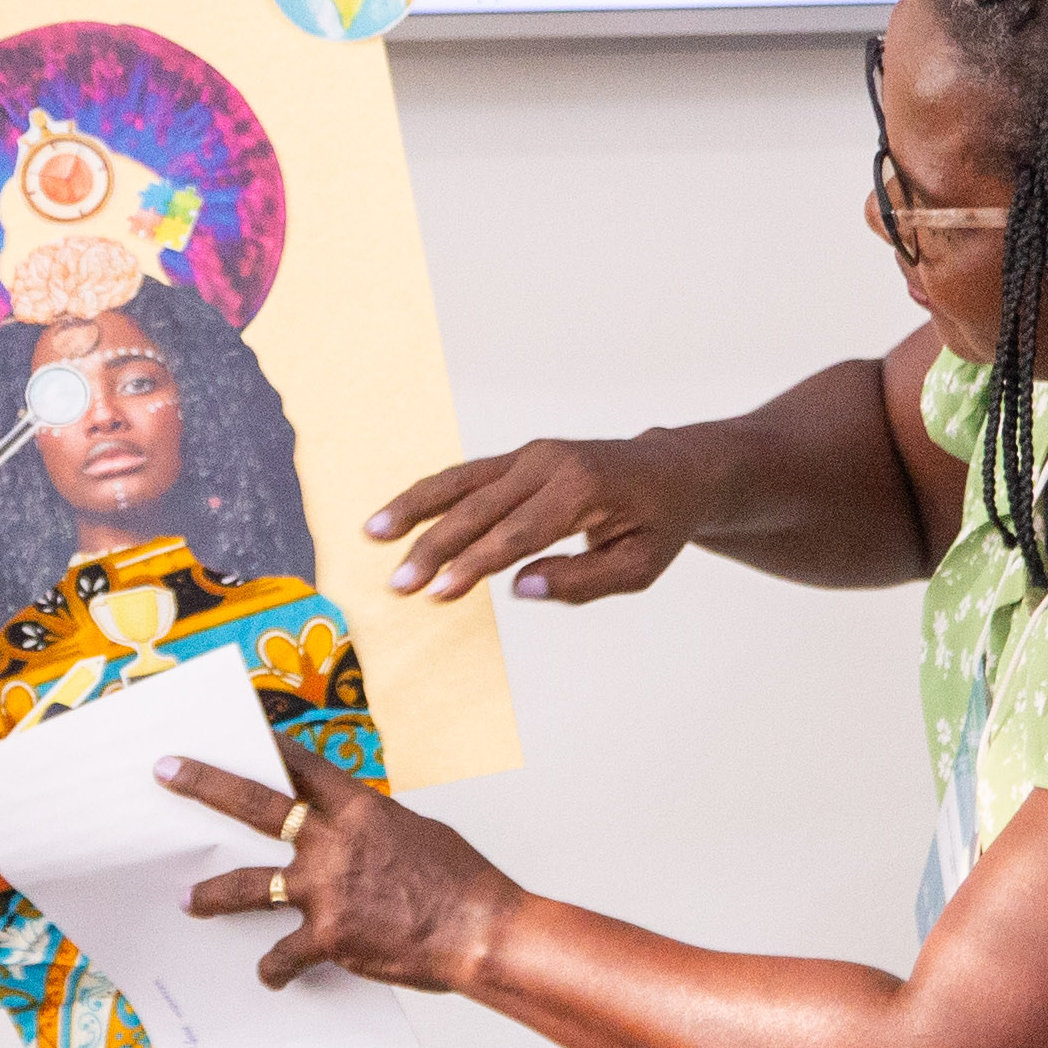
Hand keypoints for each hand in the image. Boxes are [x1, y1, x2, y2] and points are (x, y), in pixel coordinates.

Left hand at [168, 748, 524, 993]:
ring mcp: (327, 889)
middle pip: (255, 805)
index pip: (303, 767)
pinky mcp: (328, 936)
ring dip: (213, 894)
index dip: (267, 747)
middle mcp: (335, 842)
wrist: (481, 932)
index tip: (238, 730)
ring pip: (249, 885)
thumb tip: (350, 840)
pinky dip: (274, 969)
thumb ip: (372, 832)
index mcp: (362, 810)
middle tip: (167, 772)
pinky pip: (284, 955)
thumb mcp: (417, 835)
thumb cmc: (462, 884)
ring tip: (188, 901)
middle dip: (205, 785)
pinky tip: (268, 978)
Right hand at [368, 435, 707, 603]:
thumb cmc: (658, 523)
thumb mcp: (638, 566)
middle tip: (398, 584)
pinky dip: (430, 495)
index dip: (474, 565)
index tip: (438, 593)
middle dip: (435, 546)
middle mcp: (550, 463)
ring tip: (373, 532)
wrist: (673, 469)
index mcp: (583, 490)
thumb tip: (518, 590)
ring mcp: (532, 455)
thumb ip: (581, 580)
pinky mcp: (520, 457)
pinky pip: (468, 477)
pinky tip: (397, 514)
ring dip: (415, 508)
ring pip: (462, 481)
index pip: (517, 534)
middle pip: (480, 508)